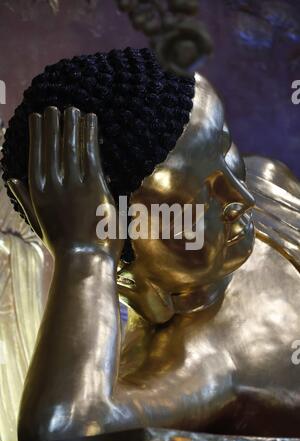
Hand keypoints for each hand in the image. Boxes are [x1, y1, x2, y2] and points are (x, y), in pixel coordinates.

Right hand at [8, 106, 122, 260]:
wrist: (84, 260)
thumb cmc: (62, 245)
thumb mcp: (37, 222)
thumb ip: (24, 198)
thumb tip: (11, 177)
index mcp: (38, 192)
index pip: (37, 155)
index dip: (38, 134)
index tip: (38, 118)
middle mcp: (53, 184)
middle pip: (52, 146)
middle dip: (54, 124)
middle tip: (56, 107)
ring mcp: (74, 184)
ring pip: (71, 146)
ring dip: (72, 124)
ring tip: (73, 109)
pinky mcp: (95, 185)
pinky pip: (91, 152)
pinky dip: (90, 133)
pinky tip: (91, 119)